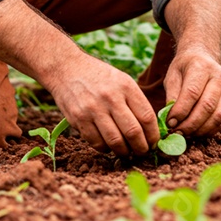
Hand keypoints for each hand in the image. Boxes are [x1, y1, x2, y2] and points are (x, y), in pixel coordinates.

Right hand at [45, 52, 159, 155]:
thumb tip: (150, 130)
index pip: (147, 117)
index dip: (154, 135)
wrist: (66, 68)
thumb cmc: (99, 76)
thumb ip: (135, 102)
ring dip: (124, 152)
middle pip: (133, 132)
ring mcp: (93, 108)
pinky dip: (105, 149)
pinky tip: (108, 146)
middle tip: (142, 152)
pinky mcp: (78, 118)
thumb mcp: (121, 80)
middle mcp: (110, 97)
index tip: (154, 143)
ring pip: (115, 141)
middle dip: (141, 148)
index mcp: (126, 86)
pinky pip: (96, 143)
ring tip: (126, 152)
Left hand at [162, 48, 220, 137]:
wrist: (204, 57)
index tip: (170, 122)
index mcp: (201, 67)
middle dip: (190, 124)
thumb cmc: (185, 68)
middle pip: (206, 106)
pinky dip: (210, 130)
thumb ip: (172, 95)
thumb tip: (171, 119)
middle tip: (177, 132)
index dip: (180, 111)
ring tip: (186, 134)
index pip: (192, 92)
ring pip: (218, 116)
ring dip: (201, 130)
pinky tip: (197, 132)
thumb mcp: (173, 75)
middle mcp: (219, 77)